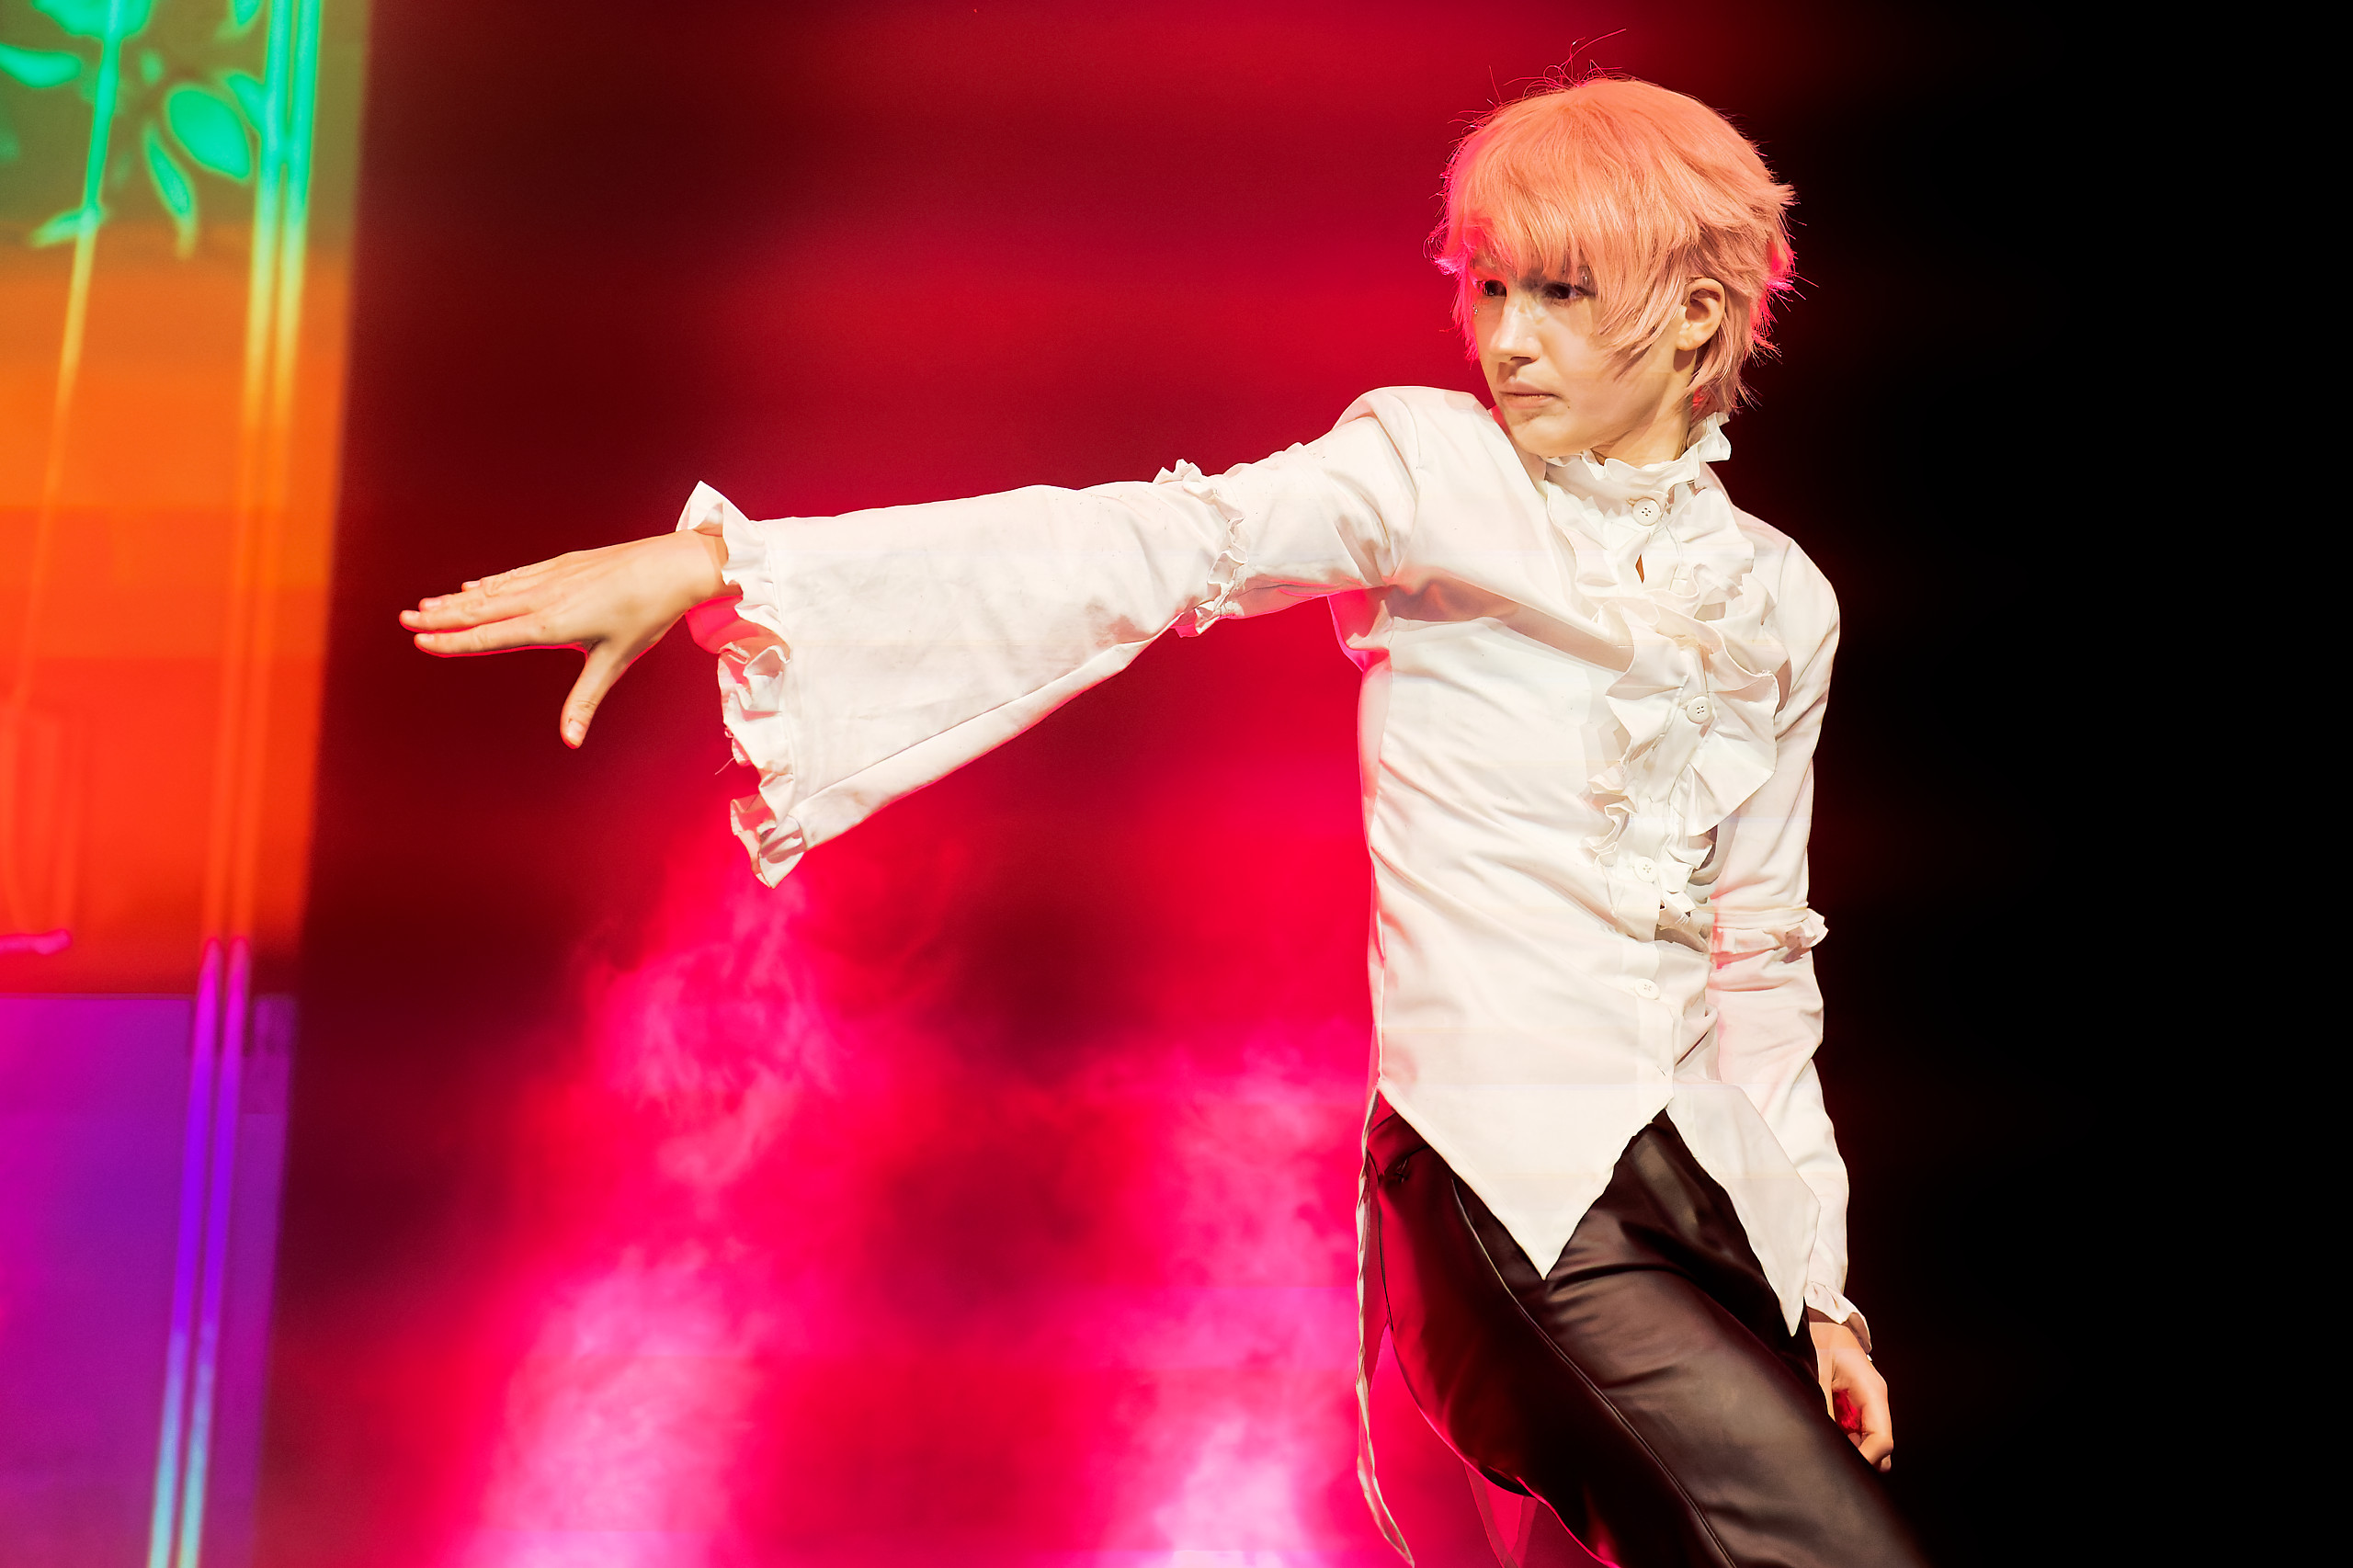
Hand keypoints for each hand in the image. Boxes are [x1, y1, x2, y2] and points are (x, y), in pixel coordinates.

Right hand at [400, 529, 729, 746]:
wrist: (672, 566)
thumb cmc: (646, 617)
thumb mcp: (614, 661)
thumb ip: (585, 700)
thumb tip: (571, 741)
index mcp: (551, 624)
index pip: (491, 636)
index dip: (454, 640)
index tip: (421, 641)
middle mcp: (543, 598)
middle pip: (482, 611)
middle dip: (442, 617)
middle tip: (403, 620)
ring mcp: (551, 577)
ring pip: (494, 591)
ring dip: (459, 599)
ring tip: (427, 605)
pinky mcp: (562, 564)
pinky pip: (516, 576)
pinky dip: (491, 584)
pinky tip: (473, 587)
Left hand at [1808, 1317, 1892, 1470]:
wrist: (1816, 1318)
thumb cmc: (1818, 1338)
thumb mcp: (1817, 1371)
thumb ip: (1823, 1406)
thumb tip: (1822, 1441)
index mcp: (1873, 1392)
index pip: (1882, 1439)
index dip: (1867, 1459)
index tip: (1843, 1470)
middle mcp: (1874, 1401)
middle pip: (1880, 1446)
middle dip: (1861, 1459)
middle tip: (1829, 1462)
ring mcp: (1864, 1404)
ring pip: (1867, 1442)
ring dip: (1850, 1450)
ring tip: (1822, 1450)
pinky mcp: (1852, 1405)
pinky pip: (1854, 1432)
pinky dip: (1842, 1441)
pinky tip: (1822, 1438)